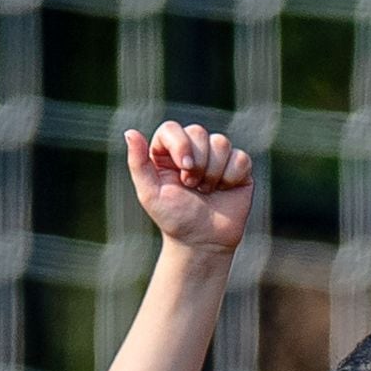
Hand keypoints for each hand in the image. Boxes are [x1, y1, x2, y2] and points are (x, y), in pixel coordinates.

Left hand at [125, 120, 255, 255]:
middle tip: (192, 186)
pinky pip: (241, 158)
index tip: (184, 168)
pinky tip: (224, 190)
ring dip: (213, 172)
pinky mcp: (239, 166)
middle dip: (197, 163)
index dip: (180, 144)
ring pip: (221, 142)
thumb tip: (130, 132)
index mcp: (167, 152)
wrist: (203, 241)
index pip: (171, 128)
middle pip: (198, 132)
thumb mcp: (149, 194)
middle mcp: (192, 149)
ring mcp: (217, 156)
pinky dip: (231, 177)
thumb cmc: (174, 219)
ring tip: (206, 191)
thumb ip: (138, 163)